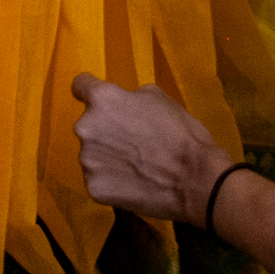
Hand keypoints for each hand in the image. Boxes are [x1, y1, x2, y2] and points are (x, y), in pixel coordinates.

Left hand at [71, 75, 230, 226]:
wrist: (194, 179)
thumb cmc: (179, 132)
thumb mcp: (157, 97)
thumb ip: (129, 98)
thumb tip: (121, 106)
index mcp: (102, 99)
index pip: (80, 85)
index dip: (88, 90)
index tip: (97, 99)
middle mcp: (86, 127)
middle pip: (88, 124)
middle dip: (104, 129)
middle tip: (131, 141)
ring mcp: (87, 161)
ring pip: (91, 154)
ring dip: (106, 156)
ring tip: (134, 166)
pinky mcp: (93, 188)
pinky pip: (97, 179)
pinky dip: (110, 180)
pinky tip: (132, 183)